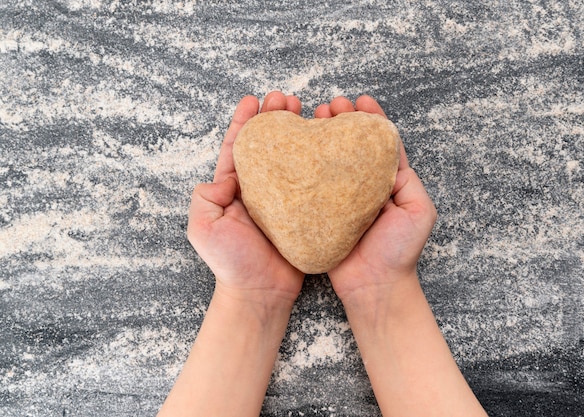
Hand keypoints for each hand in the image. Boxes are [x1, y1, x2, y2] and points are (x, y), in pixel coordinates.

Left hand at [187, 91, 304, 303]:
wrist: (260, 292)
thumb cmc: (231, 263)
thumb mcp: (203, 228)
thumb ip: (205, 198)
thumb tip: (224, 177)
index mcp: (234, 188)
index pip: (238, 147)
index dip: (244, 121)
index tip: (253, 99)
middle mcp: (258, 188)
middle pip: (267, 145)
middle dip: (274, 118)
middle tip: (287, 99)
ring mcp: (282, 198)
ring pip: (291, 157)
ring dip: (298, 132)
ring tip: (309, 111)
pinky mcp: (303, 210)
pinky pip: (311, 181)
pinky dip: (317, 160)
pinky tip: (326, 144)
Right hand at [315, 96, 437, 299]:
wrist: (375, 287)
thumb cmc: (400, 252)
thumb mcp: (419, 210)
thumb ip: (407, 180)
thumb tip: (389, 153)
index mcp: (387, 182)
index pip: (379, 144)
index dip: (371, 120)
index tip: (361, 101)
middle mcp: (362, 187)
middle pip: (350, 146)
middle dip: (342, 121)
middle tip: (330, 106)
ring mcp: (339, 199)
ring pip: (329, 160)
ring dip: (322, 136)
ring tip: (313, 117)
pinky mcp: (320, 213)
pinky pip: (311, 185)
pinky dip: (304, 165)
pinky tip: (296, 148)